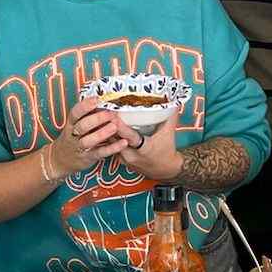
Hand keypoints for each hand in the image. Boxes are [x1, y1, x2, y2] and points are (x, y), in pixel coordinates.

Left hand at [53, 102, 183, 181]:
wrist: (165, 170)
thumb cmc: (167, 151)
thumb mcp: (169, 133)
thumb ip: (170, 116)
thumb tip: (174, 101)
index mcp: (143, 149)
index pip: (129, 137)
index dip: (120, 126)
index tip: (113, 115)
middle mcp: (131, 155)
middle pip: (115, 139)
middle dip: (107, 125)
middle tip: (100, 110)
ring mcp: (124, 159)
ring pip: (110, 143)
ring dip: (104, 131)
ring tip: (97, 116)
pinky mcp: (120, 160)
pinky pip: (110, 147)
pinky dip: (107, 137)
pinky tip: (101, 126)